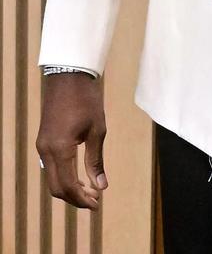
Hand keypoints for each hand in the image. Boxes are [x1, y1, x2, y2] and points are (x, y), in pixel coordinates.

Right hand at [36, 73, 107, 209]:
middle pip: (56, 188)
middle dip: (74, 199)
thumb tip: (101, 186)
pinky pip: (50, 167)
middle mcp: (46, 151)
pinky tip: (78, 176)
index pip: (68, 186)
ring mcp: (42, 145)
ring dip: (68, 189)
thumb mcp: (97, 129)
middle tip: (94, 201)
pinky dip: (63, 177)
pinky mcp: (43, 140)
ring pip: (52, 179)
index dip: (82, 199)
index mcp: (60, 149)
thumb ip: (96, 160)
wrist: (68, 75)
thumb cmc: (86, 100)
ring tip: (89, 191)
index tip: (97, 204)